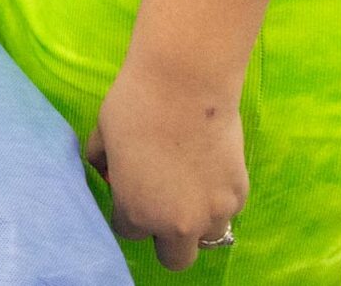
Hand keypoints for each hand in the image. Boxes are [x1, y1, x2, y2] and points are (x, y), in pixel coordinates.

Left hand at [85, 61, 247, 269]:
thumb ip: (104, 164)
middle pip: (174, 258)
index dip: (126, 211)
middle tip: (162, 205)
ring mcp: (214, 212)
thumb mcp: (102, 137)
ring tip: (188, 184)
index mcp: (137, 213)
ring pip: (206, 237)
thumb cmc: (133, 105)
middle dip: (165, 238)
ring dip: (196, 221)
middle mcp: (177, 223)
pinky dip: (217, 198)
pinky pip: (227, 210)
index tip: (130, 191)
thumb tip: (109, 171)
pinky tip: (207, 167)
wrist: (183, 82)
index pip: (128, 232)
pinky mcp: (239, 194)